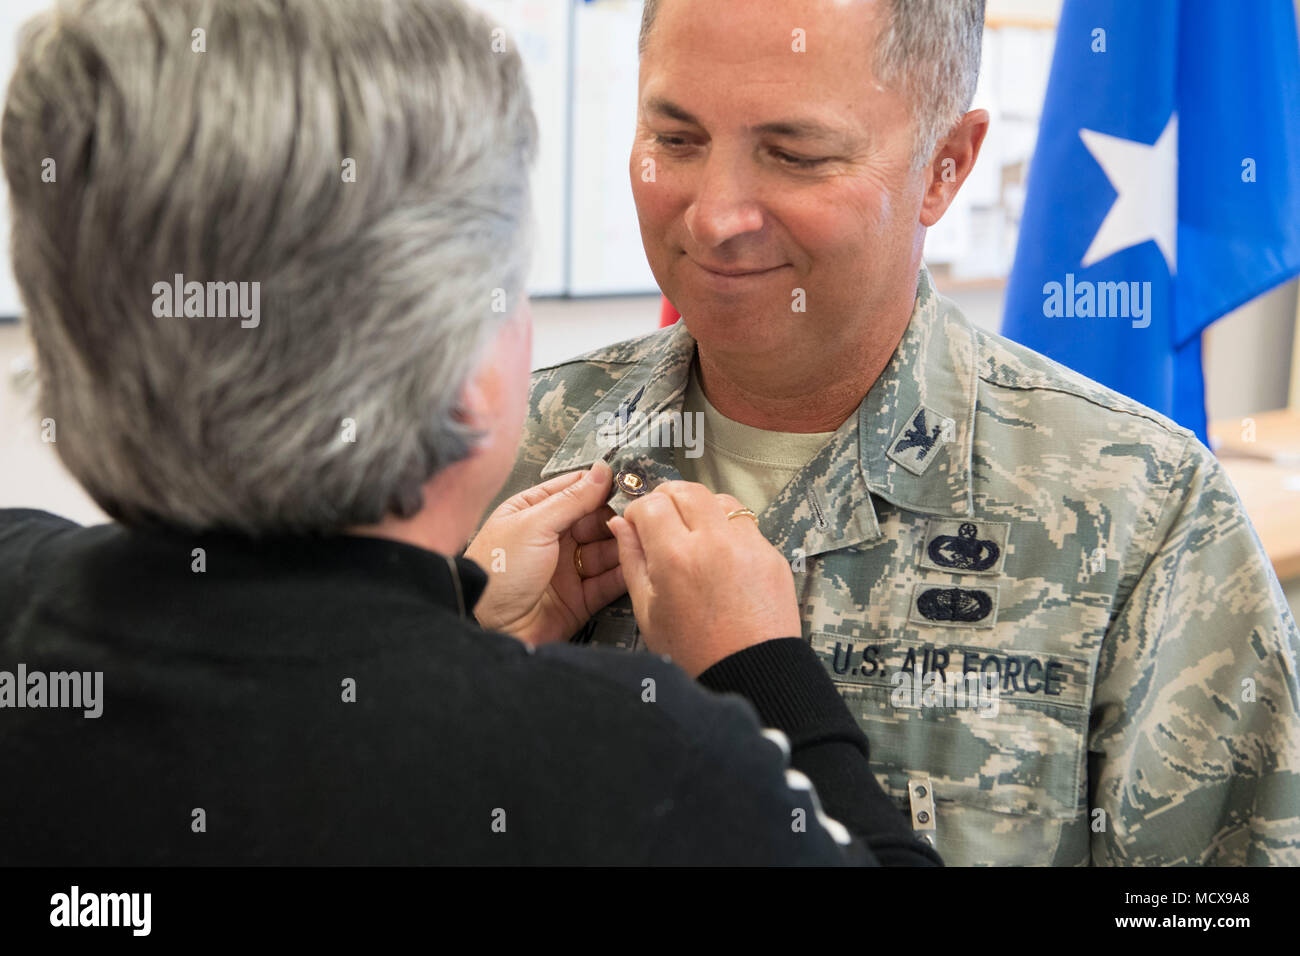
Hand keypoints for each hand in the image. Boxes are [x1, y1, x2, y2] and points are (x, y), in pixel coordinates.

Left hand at [466, 461, 625, 645]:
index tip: (628, 482)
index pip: (575, 491)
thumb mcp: (534, 524)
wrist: (486, 626)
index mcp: (533, 512)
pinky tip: (636, 563)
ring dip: (622, 545)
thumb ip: (572, 499)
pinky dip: (622, 574)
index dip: (601, 487)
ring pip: (605, 551)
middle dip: (615, 518)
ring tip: (640, 538)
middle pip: (595, 521)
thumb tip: (600, 472)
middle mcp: (551, 539)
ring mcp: (566, 569)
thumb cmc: (496, 571)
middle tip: (638, 515)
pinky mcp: (578, 599)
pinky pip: (607, 583)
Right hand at [607, 481, 801, 676]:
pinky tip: (720, 556)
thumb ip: (632, 560)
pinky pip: (745, 524)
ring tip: (693, 535)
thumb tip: (620, 525)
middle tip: (661, 521)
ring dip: (701, 508)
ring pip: (719, 499)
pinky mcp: (771, 555)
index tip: (637, 526)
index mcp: (676, 557)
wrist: (751, 674)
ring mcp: (749, 545)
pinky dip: (728, 529)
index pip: (651, 504)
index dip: (637, 511)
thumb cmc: (694, 652)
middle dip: (667, 499)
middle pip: (686, 490)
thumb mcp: (647, 611)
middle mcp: (715, 542)